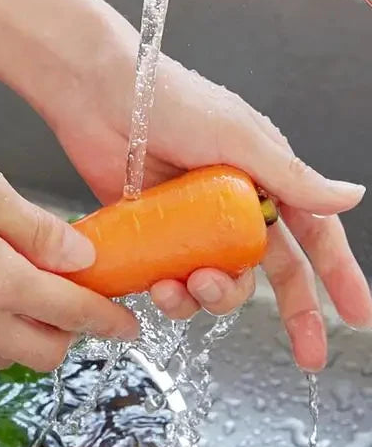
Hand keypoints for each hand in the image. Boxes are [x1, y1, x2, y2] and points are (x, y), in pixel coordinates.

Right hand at [0, 150, 138, 389]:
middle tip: (61, 308)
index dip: (109, 320)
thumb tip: (82, 256)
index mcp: (8, 285)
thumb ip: (38, 229)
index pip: (77, 312)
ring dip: (18, 342)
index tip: (128, 325)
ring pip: (1, 362)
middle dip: (65, 335)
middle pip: (45, 352)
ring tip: (6, 308)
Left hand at [40, 16, 370, 370]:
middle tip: (303, 348)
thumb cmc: (171, 101)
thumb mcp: (239, 137)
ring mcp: (191, 224)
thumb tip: (350, 197)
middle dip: (291, 312)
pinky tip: (158, 285)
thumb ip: (291, 176)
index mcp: (265, 179)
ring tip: (192, 285)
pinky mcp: (153, 235)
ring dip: (212, 297)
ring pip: (218, 281)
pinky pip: (170, 277)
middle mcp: (232, 206)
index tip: (355, 316)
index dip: (337, 276)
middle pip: (272, 271)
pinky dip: (169, 292)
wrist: (100, 98)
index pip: (314, 235)